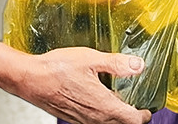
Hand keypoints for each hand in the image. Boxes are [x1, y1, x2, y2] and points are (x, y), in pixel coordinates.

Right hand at [16, 47, 150, 123]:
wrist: (30, 79)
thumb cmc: (56, 69)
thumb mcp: (91, 59)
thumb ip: (117, 64)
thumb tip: (139, 66)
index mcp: (104, 106)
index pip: (134, 120)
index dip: (144, 115)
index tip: (147, 107)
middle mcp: (95, 118)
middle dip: (131, 116)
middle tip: (135, 103)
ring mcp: (83, 120)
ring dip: (115, 115)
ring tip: (117, 99)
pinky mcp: (73, 118)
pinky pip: (93, 121)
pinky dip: (101, 113)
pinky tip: (96, 97)